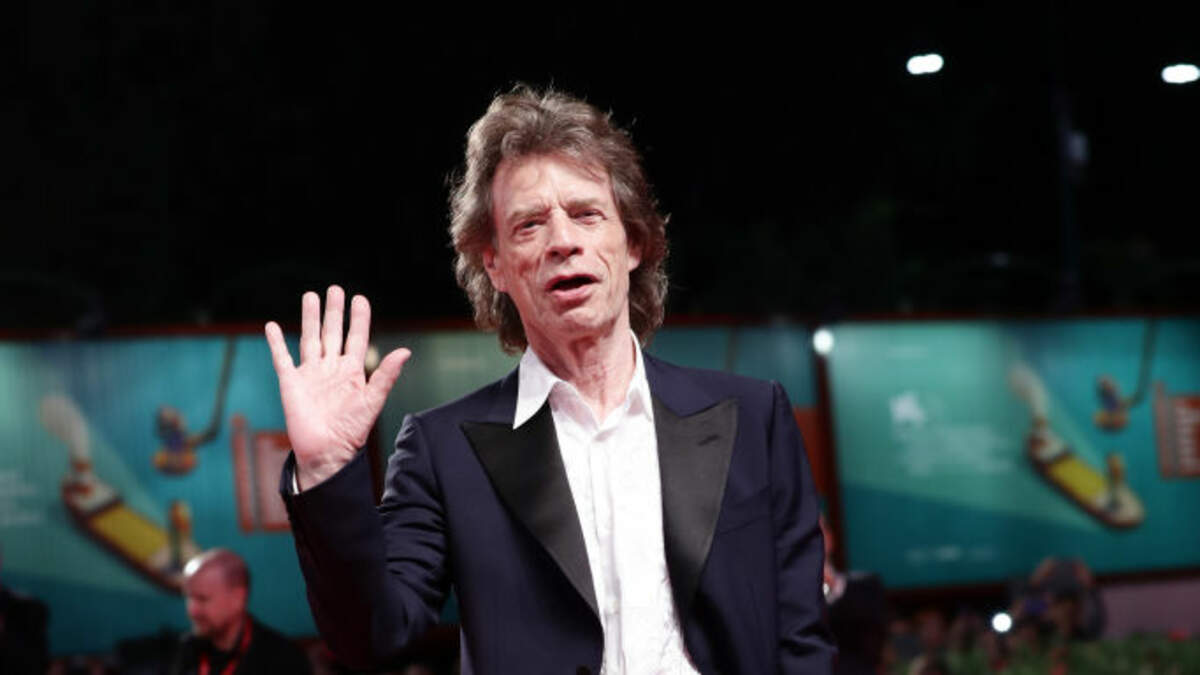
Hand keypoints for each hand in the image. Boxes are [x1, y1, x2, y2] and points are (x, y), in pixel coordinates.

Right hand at [265, 285, 410, 489]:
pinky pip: (282, 358)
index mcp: (352, 371)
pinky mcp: (291, 383)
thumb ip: (386, 375)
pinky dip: (276, 342)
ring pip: (310, 339)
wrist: (326, 453)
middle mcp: (331, 369)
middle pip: (333, 333)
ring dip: (310, 318)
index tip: (360, 299)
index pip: (357, 338)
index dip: (359, 319)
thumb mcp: (372, 400)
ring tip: (310, 296)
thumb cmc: (352, 431)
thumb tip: (405, 351)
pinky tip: (272, 326)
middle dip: (334, 311)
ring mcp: (311, 374)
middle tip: (335, 289)